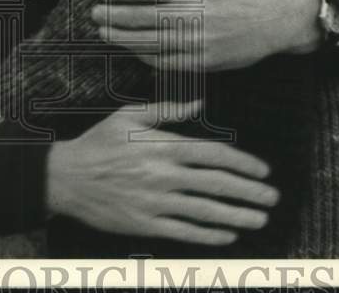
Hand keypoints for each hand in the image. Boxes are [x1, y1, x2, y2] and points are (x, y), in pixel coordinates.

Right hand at [45, 100, 278, 245]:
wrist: (66, 177)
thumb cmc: (100, 142)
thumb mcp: (129, 115)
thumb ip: (167, 109)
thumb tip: (199, 103)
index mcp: (163, 145)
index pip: (214, 154)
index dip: (243, 163)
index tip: (263, 170)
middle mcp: (163, 174)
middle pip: (217, 184)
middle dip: (250, 192)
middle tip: (273, 197)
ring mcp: (155, 202)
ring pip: (206, 210)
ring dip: (238, 215)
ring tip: (260, 218)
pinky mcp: (145, 224)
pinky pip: (185, 231)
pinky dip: (210, 234)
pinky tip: (229, 234)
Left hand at [92, 0, 321, 71]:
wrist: (279, 15)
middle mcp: (192, 15)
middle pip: (139, 18)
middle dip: (112, 16)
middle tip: (95, 13)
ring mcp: (198, 42)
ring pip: (148, 43)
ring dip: (121, 38)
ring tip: (104, 32)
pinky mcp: (204, 63)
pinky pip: (165, 62)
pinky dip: (143, 56)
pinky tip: (131, 48)